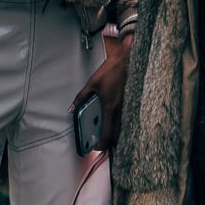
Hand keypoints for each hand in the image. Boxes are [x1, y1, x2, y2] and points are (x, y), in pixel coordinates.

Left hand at [70, 35, 132, 149]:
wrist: (129, 58)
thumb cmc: (113, 69)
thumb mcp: (92, 82)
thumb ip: (81, 96)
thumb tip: (72, 107)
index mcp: (109, 107)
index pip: (107, 134)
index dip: (102, 144)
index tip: (96, 146)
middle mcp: (120, 109)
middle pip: (117, 134)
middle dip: (109, 141)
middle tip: (101, 141)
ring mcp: (128, 106)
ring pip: (123, 126)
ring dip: (115, 131)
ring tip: (107, 131)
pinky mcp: (132, 100)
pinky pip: (127, 116)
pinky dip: (121, 121)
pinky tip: (115, 117)